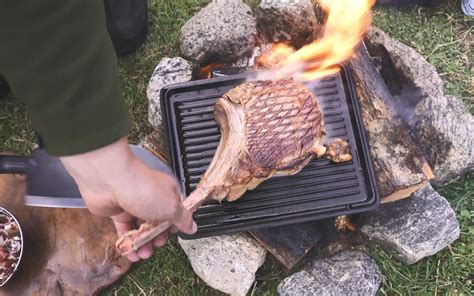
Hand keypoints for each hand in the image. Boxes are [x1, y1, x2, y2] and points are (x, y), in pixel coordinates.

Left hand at [59, 137, 196, 261]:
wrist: (110, 180)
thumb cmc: (144, 188)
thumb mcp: (171, 206)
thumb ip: (182, 219)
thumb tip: (193, 227)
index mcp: (168, 193)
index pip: (175, 212)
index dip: (175, 226)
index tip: (172, 235)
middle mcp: (152, 199)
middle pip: (158, 223)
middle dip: (158, 238)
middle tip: (157, 245)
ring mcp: (134, 206)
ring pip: (141, 229)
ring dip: (143, 244)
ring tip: (142, 254)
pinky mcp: (119, 213)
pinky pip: (126, 231)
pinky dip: (128, 243)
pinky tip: (131, 253)